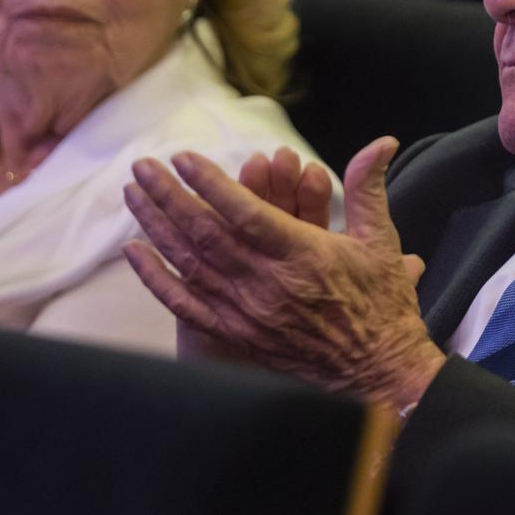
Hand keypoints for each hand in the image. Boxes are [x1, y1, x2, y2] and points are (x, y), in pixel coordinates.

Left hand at [124, 137, 442, 404]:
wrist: (378, 372)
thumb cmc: (381, 304)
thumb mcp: (381, 240)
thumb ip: (368, 187)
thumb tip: (382, 142)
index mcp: (302, 255)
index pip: (245, 213)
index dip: (211, 184)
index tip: (183, 158)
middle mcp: (267, 284)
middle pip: (206, 234)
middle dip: (169, 196)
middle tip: (142, 166)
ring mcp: (247, 313)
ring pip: (190, 264)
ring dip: (157, 227)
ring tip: (133, 194)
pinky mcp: (237, 335)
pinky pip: (187, 307)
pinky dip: (157, 280)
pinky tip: (136, 254)